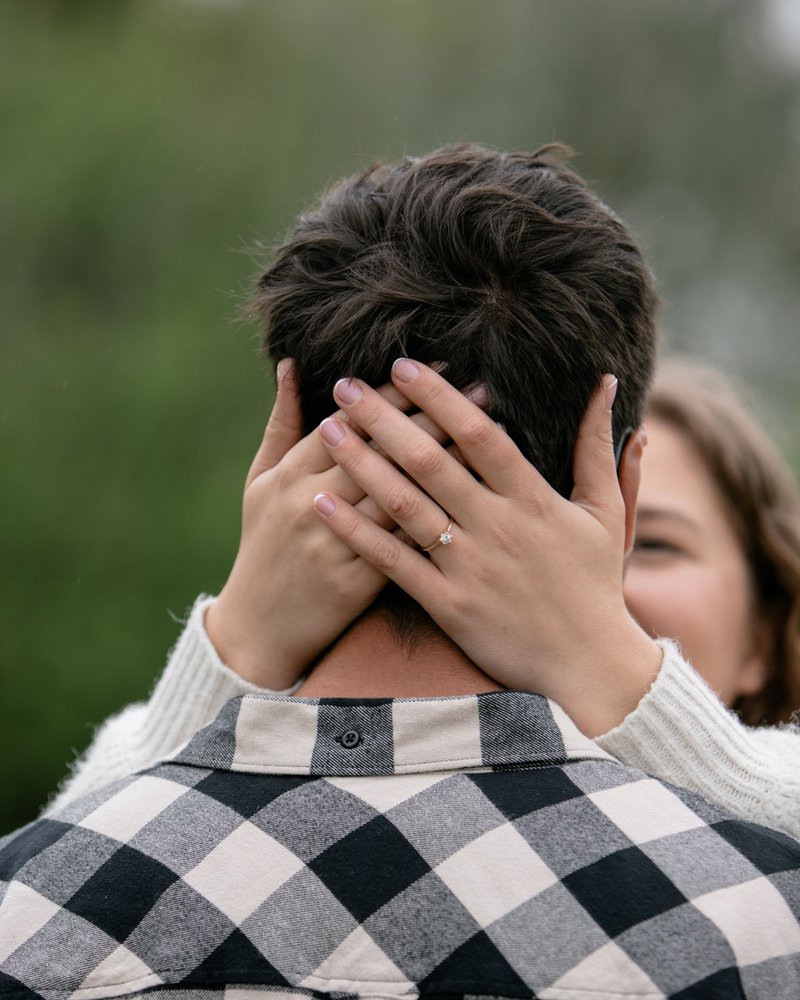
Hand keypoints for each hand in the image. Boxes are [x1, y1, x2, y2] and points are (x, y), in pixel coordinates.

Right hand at [205, 360, 468, 687]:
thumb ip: (281, 424)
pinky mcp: (355, 582)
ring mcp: (333, 544)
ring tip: (491, 435)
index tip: (434, 367)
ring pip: (400, 493)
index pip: (350, 421)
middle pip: (382, 451)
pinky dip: (441, 516)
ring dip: (449, 461)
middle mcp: (310, 502)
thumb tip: (292, 364)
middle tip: (481, 388)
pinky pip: (405, 544)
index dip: (393, 393)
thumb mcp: (259, 482)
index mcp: (289, 474)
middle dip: (435, 415)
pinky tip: (477, 496)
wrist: (256, 630)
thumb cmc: (262, 546)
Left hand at [312, 359, 661, 735]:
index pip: (480, 435)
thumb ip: (597, 447)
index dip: (439, 397)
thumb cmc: (596, 585)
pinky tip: (321, 504)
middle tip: (345, 385)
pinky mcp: (448, 605)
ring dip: (362, 464)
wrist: (588, 665)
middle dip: (384, 418)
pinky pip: (393, 562)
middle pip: (431, 461)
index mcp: (534, 499)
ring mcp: (469, 567)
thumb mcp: (607, 511)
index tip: (402, 366)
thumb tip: (606, 382)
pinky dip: (356, 531)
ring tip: (327, 430)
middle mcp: (497, 526)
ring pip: (405, 505)